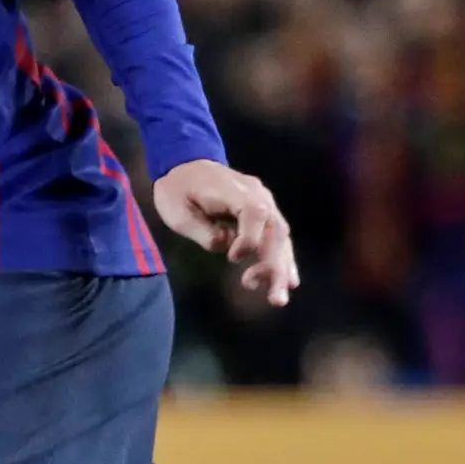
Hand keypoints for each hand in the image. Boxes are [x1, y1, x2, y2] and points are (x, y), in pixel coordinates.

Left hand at [152, 159, 298, 307]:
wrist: (184, 164)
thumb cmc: (177, 189)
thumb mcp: (178, 212)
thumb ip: (204, 231)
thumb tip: (227, 247)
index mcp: (235, 191)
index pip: (255, 214)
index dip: (249, 239)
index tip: (232, 258)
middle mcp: (257, 194)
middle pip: (275, 230)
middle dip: (277, 267)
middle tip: (276, 299)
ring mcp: (263, 202)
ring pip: (281, 237)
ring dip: (282, 268)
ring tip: (278, 298)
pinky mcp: (263, 212)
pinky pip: (277, 237)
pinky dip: (282, 259)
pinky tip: (287, 281)